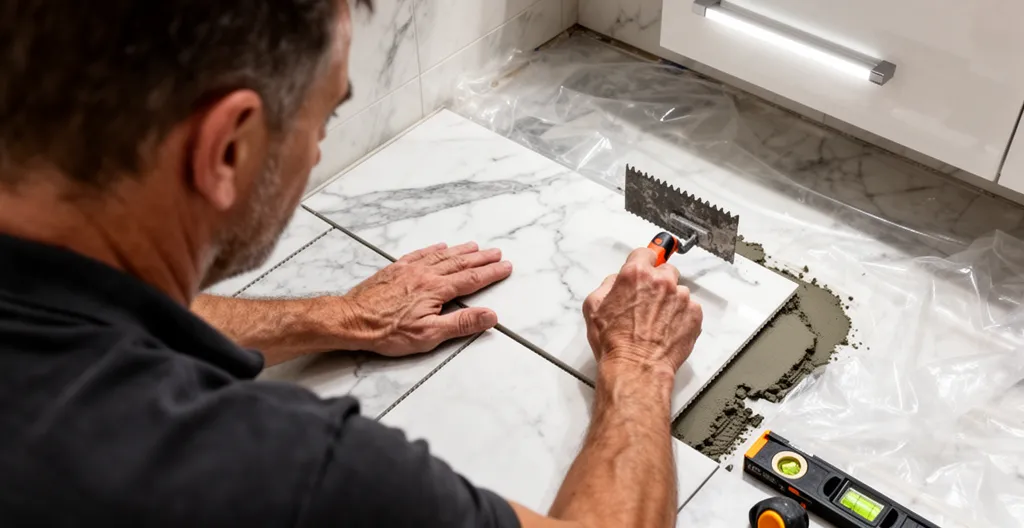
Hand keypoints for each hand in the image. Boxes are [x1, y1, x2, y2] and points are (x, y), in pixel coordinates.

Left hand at [341, 242, 511, 355]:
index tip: (505, 267)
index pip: (471, 280)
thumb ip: (461, 324)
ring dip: (461, 251)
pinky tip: (440, 246)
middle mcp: (425, 274)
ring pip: (441, 256)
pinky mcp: (395, 269)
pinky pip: (419, 254)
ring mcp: (409, 269)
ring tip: (475, 246)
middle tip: (496, 253)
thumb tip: (490, 315)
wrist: (352, 320)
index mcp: (436, 290)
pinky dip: (433, 249)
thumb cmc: (388, 331)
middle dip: (481, 259)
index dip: (491, 273)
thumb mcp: (428, 335)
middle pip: (459, 263)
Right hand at [582, 247, 702, 377]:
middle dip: (658, 282)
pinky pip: (690, 308)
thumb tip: (616, 281)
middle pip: (665, 270)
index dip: (643, 262)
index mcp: (635, 274)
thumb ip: (606, 285)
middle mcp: (661, 281)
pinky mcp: (694, 314)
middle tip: (648, 302)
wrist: (636, 367)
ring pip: (678, 291)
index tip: (645, 267)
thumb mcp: (593, 308)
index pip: (645, 253)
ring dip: (670, 301)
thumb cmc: (614, 342)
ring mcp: (681, 297)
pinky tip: (667, 330)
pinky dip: (681, 316)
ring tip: (656, 322)